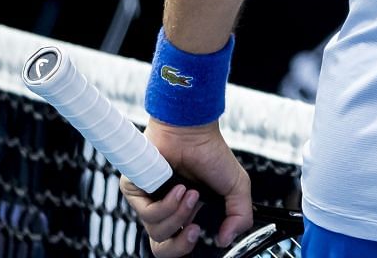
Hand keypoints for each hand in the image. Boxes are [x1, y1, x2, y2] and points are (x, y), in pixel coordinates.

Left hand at [119, 119, 252, 255]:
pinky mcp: (135, 191)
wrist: (193, 130)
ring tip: (190, 193)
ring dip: (179, 214)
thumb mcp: (236, 186)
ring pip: (157, 232)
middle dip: (180, 244)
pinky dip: (166, 204)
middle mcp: (166, 209)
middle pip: (163, 248)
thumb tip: (226, 239)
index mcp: (185, 212)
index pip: (178, 243)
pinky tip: (177, 188)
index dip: (187, 245)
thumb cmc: (210, 151)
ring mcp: (150, 201)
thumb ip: (240, 215)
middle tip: (193, 228)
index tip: (200, 232)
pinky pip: (147, 213)